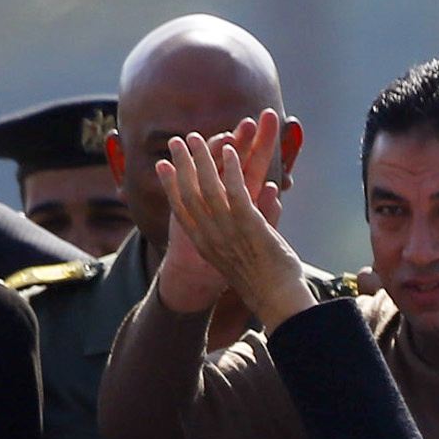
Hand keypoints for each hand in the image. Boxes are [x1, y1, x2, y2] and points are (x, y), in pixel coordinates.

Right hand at [159, 114, 309, 330]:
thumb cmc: (263, 282)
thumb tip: (249, 211)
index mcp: (206, 244)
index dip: (169, 186)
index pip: (181, 210)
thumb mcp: (238, 259)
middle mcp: (211, 236)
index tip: (161, 166)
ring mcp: (229, 229)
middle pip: (189, 193)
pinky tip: (228, 149)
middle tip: (176, 142)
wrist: (277, 301)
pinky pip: (235, 190)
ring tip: (194, 137)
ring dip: (201, 158)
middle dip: (180, 165)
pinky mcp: (249, 224)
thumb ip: (236, 236)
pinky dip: (230, 167)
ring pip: (208, 187)